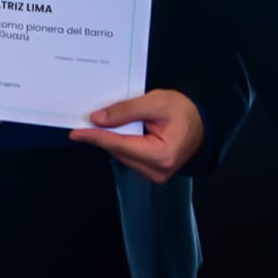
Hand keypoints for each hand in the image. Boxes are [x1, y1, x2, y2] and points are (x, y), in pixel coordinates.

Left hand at [68, 89, 203, 182]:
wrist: (202, 123)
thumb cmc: (183, 110)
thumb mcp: (155, 101)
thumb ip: (126, 110)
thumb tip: (97, 120)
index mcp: (161, 156)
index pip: (119, 145)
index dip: (95, 137)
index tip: (75, 132)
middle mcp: (157, 172)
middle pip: (118, 151)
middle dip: (102, 134)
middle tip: (86, 117)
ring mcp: (154, 175)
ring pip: (121, 154)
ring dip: (111, 138)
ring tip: (107, 120)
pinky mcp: (150, 172)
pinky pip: (127, 156)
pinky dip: (120, 142)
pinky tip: (119, 129)